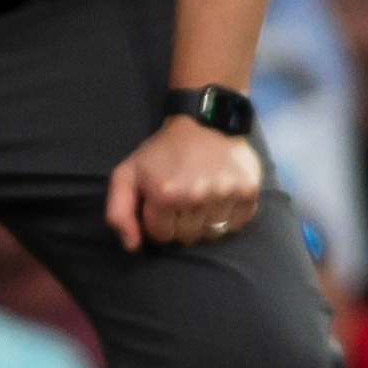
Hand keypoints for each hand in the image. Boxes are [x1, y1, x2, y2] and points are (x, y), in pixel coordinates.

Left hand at [105, 116, 261, 251]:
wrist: (204, 121)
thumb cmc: (161, 152)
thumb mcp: (127, 175)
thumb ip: (119, 213)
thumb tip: (133, 246)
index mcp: (165, 194)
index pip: (161, 236)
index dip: (158, 224)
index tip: (161, 206)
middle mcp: (196, 196)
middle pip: (187, 238)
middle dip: (180, 225)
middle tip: (182, 202)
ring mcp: (225, 193)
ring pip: (212, 234)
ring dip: (205, 223)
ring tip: (201, 198)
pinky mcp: (248, 190)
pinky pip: (237, 225)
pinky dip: (229, 218)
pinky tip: (220, 199)